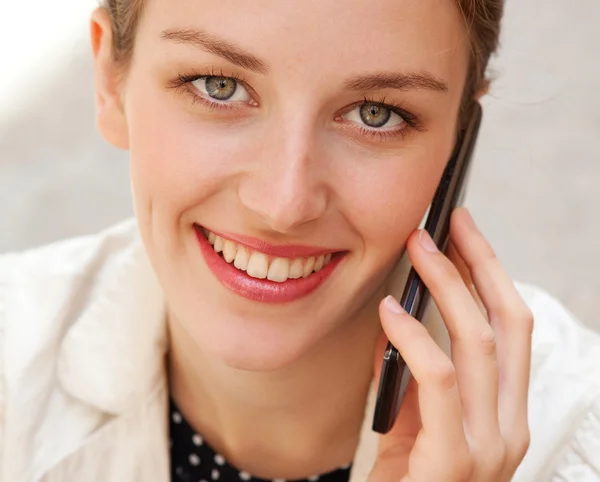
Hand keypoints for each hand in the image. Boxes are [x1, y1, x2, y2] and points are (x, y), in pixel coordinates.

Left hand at [370, 208, 532, 481]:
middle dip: (480, 265)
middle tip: (447, 222)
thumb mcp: (416, 424)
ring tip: (417, 249)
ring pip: (479, 344)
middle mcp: (509, 428)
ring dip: (448, 286)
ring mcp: (489, 447)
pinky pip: (438, 380)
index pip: (512, 328)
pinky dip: (414, 338)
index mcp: (505, 415)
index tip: (465, 233)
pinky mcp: (454, 462)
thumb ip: (417, 379)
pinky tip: (390, 312)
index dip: (492, 274)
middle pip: (507, 325)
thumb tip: (402, 320)